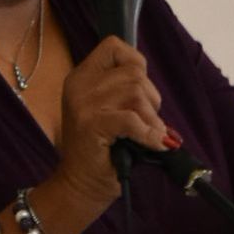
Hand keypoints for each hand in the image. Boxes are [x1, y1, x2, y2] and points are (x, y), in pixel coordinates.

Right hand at [52, 37, 170, 207]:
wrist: (80, 187)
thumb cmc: (102, 152)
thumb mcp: (110, 111)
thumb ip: (126, 91)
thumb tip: (153, 88)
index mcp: (81, 77)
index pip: (114, 47)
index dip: (136, 64)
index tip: (142, 92)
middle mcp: (79, 85)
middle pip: (133, 72)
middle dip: (151, 98)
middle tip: (147, 123)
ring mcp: (82, 104)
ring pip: (135, 92)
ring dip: (151, 118)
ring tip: (148, 136)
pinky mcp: (91, 125)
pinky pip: (131, 119)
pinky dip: (149, 133)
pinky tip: (155, 144)